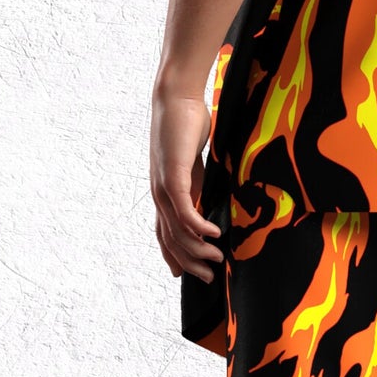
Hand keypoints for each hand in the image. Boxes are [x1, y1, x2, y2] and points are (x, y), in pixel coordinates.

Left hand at [150, 86, 223, 281]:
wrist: (175, 98)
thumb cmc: (186, 125)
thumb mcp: (194, 163)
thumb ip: (198, 183)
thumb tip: (210, 200)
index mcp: (164, 192)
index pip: (165, 233)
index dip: (175, 256)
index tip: (190, 273)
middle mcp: (159, 194)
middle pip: (170, 240)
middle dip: (190, 262)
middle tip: (209, 277)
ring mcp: (163, 187)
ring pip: (177, 231)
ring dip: (197, 249)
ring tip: (217, 260)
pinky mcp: (172, 176)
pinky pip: (184, 211)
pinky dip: (198, 227)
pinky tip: (214, 235)